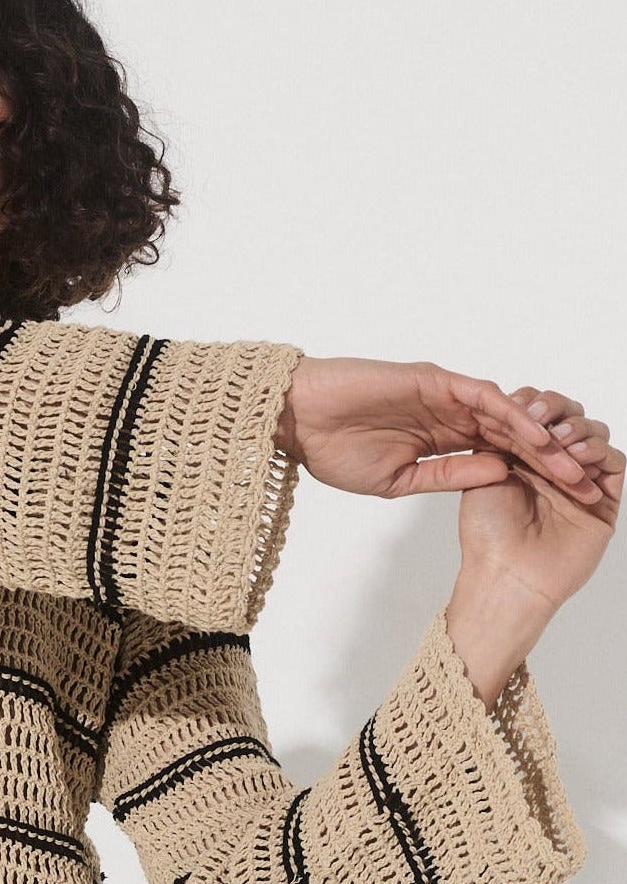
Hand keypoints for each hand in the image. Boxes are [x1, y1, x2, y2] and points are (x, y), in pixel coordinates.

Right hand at [277, 356, 605, 508]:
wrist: (298, 421)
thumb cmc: (332, 450)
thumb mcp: (399, 482)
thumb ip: (448, 476)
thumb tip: (497, 476)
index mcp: (439, 440)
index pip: (498, 458)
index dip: (532, 478)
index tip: (560, 504)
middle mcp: (449, 414)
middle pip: (513, 436)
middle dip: (551, 460)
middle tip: (585, 482)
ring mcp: (444, 395)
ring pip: (507, 415)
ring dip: (541, 439)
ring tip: (572, 462)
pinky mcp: (436, 379)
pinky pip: (483, 397)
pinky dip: (512, 414)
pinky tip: (537, 434)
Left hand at [461, 387, 620, 615]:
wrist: (506, 573)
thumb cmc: (487, 533)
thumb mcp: (482, 472)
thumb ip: (500, 436)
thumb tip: (512, 405)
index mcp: (523, 459)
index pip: (539, 416)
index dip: (533, 403)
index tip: (520, 403)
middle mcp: (554, 467)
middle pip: (570, 418)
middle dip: (557, 409)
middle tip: (540, 416)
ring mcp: (581, 483)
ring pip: (594, 435)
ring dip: (578, 428)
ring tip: (559, 439)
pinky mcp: (604, 501)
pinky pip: (614, 463)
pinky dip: (598, 452)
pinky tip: (576, 455)